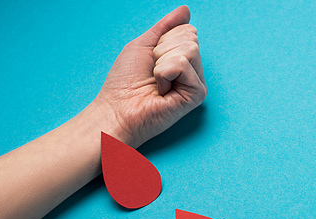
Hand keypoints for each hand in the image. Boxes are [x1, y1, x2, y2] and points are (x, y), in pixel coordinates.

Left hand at [93, 6, 206, 147]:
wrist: (118, 110)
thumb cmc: (125, 83)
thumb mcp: (143, 45)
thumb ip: (165, 27)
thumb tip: (185, 10)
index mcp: (181, 59)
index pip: (187, 30)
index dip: (163, 40)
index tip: (151, 61)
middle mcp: (192, 71)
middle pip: (190, 37)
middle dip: (163, 49)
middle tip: (153, 73)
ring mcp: (196, 83)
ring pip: (189, 48)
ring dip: (162, 61)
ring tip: (157, 81)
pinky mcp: (197, 94)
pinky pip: (183, 63)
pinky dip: (164, 72)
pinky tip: (162, 90)